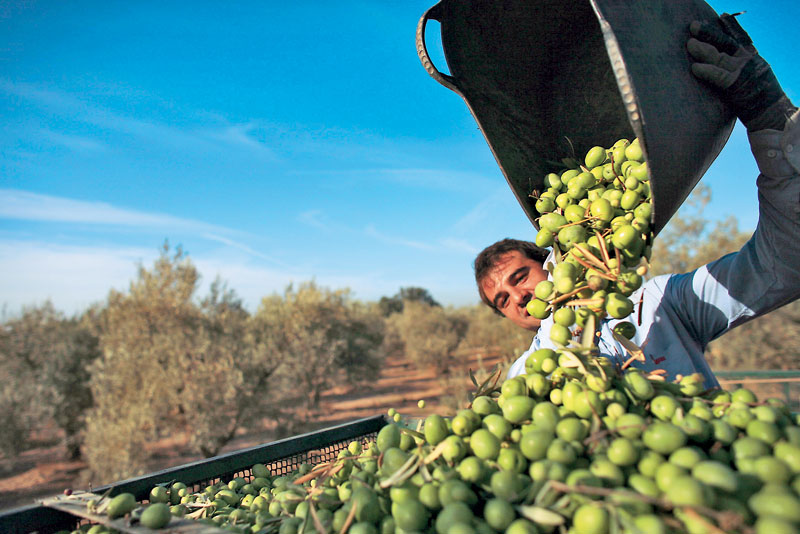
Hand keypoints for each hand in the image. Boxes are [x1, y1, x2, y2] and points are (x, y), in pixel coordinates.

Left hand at [687, 15, 795, 130]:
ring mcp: (743, 71)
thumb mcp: (752, 77)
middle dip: (709, 33)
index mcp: (753, 58)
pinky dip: (706, 71)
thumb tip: (721, 61)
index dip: (731, 26)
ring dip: (703, 50)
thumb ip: (738, 68)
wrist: (771, 115)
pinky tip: (695, 68)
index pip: (740, 38)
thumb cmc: (758, 100)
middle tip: (694, 26)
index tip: (721, 16)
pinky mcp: (736, 85)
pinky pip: (718, 76)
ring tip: (689, 44)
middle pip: (726, 42)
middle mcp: (748, 61)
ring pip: (719, 57)